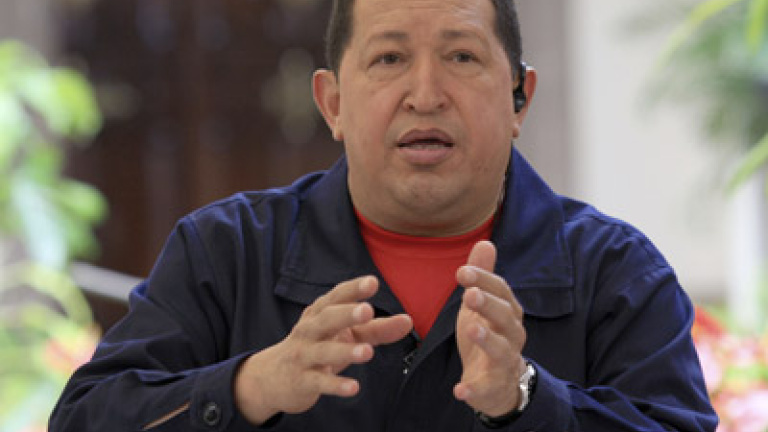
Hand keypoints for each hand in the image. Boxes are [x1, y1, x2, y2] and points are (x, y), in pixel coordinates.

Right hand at [234, 276, 412, 424]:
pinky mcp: (302, 380)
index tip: (372, 282)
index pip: (337, 296)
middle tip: (367, 310)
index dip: (353, 289)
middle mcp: (310, 330)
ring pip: (323, 351)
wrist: (273, 377)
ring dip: (345, 351)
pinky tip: (353, 387)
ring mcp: (304, 355)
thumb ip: (377, 328)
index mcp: (321, 313)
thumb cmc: (318, 346)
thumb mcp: (347, 335)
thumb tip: (408, 321)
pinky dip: (335, 385)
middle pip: (326, 318)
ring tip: (367, 353)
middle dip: (345, 313)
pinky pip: (318, 382)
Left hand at [453, 241, 526, 416]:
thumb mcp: (482, 304)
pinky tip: (459, 390)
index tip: (461, 272)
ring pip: (501, 350)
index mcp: (508, 313)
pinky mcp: (493, 387)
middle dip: (489, 305)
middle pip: (505, 317)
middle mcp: (512, 335)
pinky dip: (473, 390)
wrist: (501, 382)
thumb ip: (483, 277)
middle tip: (469, 295)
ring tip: (470, 330)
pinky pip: (485, 389)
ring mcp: (504, 362)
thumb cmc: (489, 335)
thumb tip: (485, 241)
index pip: (501, 292)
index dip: (484, 280)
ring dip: (487, 340)